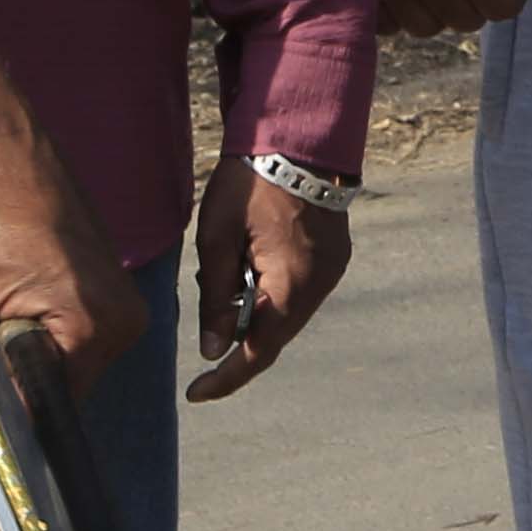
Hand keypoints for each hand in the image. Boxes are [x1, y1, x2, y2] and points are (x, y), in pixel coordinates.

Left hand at [0, 66, 140, 379]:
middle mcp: (124, 315)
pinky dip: (33, 323)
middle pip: (64, 383)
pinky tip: (1, 292)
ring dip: (22, 348)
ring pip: (64, 355)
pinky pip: (69, 326)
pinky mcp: (104, 277)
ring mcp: (118, 295)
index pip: (56, 407)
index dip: (11, 411)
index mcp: (98, 324)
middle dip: (16, 376)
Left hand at [188, 151, 351, 403]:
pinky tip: (249, 273)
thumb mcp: (216, 239)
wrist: (297, 136)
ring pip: (289, 315)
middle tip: (204, 339)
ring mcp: (334, 268)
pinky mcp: (335, 255)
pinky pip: (300, 293)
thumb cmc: (249, 183)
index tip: (196, 394)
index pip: (259, 350)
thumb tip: (214, 349)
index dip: (227, 377)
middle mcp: (321, 283)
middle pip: (277, 335)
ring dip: (255, 316)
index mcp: (291, 282)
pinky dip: (272, 297)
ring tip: (224, 285)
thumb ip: (214, 298)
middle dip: (239, 342)